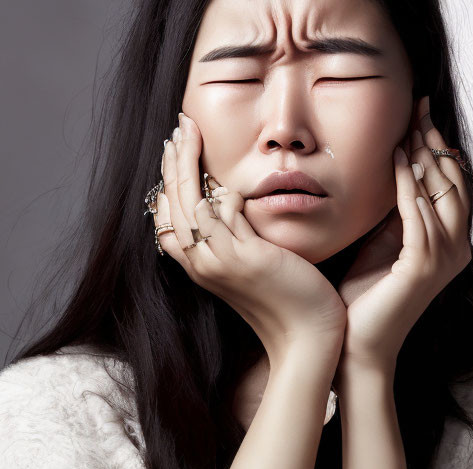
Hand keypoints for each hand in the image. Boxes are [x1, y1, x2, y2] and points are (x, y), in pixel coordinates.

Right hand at [156, 113, 346, 366]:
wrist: (305, 337)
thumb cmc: (285, 300)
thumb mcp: (251, 266)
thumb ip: (236, 237)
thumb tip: (229, 202)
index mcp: (201, 267)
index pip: (167, 220)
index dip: (168, 183)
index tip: (175, 150)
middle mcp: (202, 265)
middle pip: (172, 204)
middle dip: (173, 161)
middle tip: (179, 126)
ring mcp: (222, 263)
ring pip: (191, 203)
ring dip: (188, 163)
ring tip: (189, 131)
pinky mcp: (247, 260)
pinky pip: (223, 215)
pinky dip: (223, 195)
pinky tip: (230, 184)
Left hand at [336, 95, 472, 371]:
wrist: (357, 346)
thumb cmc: (364, 300)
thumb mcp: (381, 245)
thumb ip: (395, 215)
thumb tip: (395, 173)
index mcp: (448, 244)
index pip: (450, 185)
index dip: (437, 148)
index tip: (419, 115)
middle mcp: (455, 249)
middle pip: (453, 182)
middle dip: (435, 142)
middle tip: (418, 107)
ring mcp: (442, 259)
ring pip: (440, 193)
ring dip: (423, 156)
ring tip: (408, 125)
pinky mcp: (422, 267)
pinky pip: (417, 214)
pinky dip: (408, 185)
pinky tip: (396, 159)